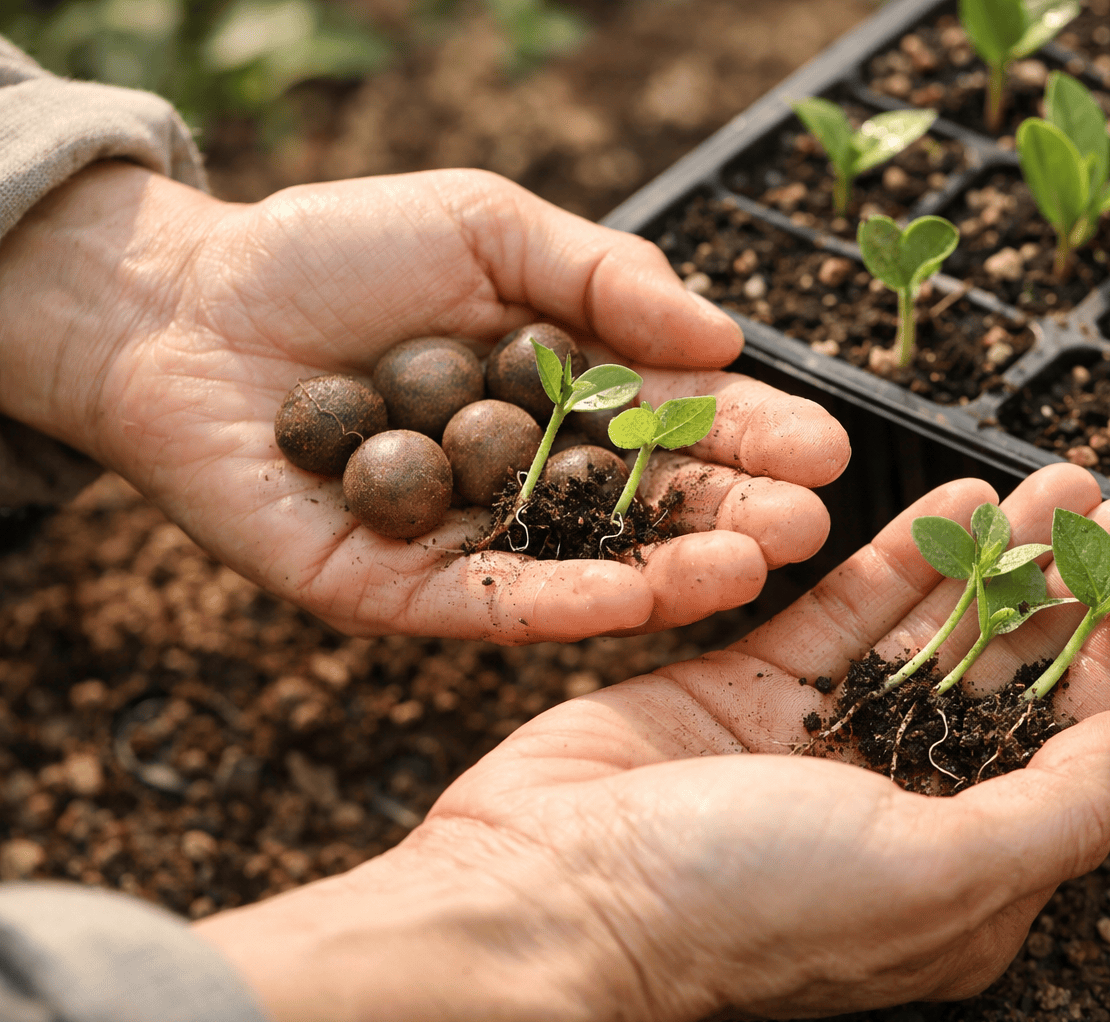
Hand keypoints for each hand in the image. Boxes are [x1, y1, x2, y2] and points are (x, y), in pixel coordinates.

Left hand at [0, 161, 848, 641]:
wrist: (182, 306)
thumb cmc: (337, 249)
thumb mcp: (492, 228)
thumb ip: (606, 277)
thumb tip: (722, 338)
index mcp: (567, 393)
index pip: (679, 423)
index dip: (753, 434)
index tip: (827, 447)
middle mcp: (533, 477)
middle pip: (649, 506)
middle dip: (732, 512)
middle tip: (809, 522)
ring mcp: (473, 542)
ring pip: (591, 566)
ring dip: (675, 570)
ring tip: (754, 563)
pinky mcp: (403, 592)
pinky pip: (495, 604)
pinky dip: (567, 603)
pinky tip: (642, 596)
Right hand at [195, 465, 1109, 1021]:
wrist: (545, 897)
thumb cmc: (736, 911)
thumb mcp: (931, 874)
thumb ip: (1053, 812)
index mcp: (960, 875)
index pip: (1074, 755)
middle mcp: (897, 807)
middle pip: (1010, 682)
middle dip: (1071, 594)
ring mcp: (818, 743)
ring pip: (931, 633)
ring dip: (997, 559)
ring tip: (1056, 485)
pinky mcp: (746, 688)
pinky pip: (840, 610)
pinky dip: (897, 556)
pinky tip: (951, 503)